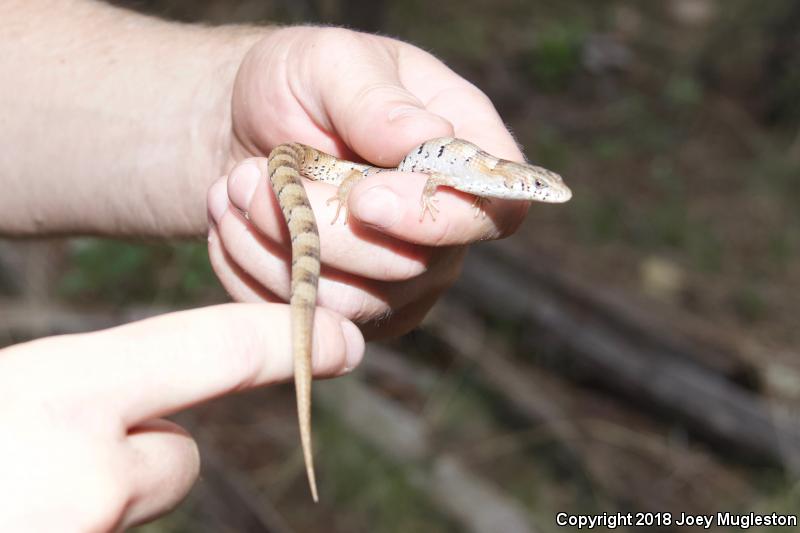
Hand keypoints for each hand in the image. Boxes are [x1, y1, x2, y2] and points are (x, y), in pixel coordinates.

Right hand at [0, 304, 362, 530]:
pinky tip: (24, 510)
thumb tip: (135, 409)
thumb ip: (64, 387)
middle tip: (69, 461)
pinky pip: (99, 528)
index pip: (214, 352)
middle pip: (176, 459)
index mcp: (55, 393)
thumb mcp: (4, 389)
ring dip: (98, 497)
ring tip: (24, 489)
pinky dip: (74, 519)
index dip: (287, 344)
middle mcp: (85, 475)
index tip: (345, 340)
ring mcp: (87, 528)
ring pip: (128, 501)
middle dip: (148, 452)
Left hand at [208, 27, 527, 336]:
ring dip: (277, 249)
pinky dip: (254, 273)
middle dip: (323, 229)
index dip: (435, 219)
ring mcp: (400, 280)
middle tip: (249, 177)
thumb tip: (424, 137)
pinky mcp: (350, 312)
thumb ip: (374, 98)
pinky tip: (232, 224)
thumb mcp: (328, 63)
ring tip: (232, 189)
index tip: (363, 198)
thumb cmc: (296, 86)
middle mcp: (444, 229)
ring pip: (350, 304)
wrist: (240, 130)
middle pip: (413, 268)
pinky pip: (306, 319)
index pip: (495, 211)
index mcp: (462, 156)